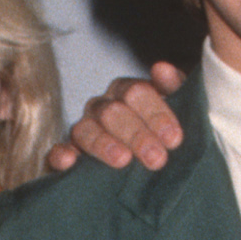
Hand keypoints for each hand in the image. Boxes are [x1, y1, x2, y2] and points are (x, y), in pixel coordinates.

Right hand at [45, 64, 187, 175]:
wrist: (157, 171)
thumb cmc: (169, 139)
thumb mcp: (182, 113)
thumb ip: (176, 89)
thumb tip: (161, 68)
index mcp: (128, 94)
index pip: (136, 93)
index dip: (155, 114)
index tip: (174, 139)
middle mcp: (103, 108)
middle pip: (112, 112)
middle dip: (136, 134)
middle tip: (157, 159)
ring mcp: (84, 131)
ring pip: (85, 130)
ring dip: (104, 144)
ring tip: (123, 161)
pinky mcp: (69, 157)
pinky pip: (58, 152)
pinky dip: (62, 155)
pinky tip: (69, 162)